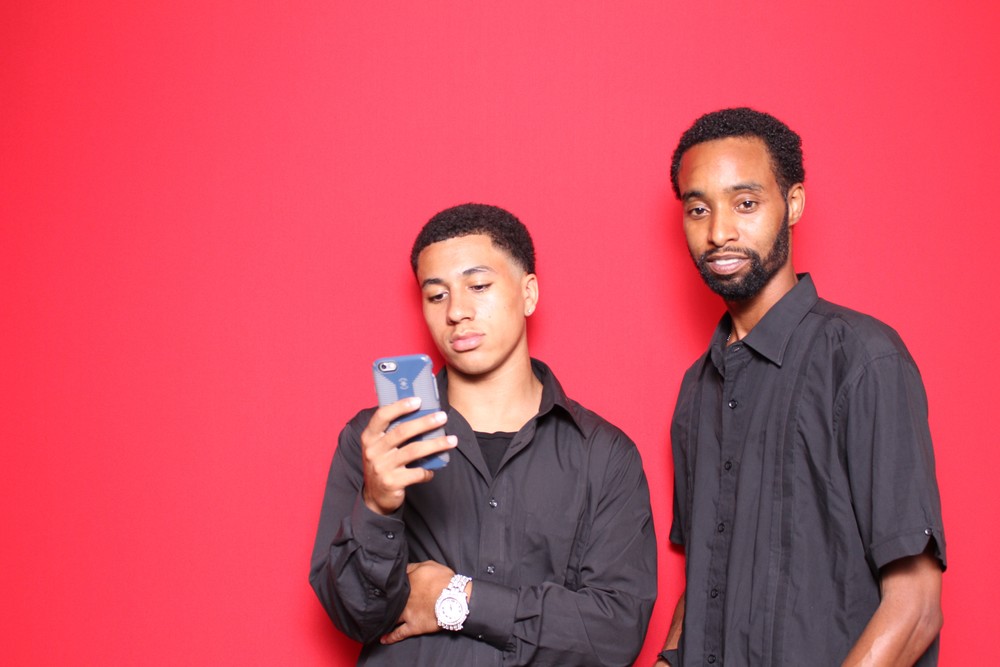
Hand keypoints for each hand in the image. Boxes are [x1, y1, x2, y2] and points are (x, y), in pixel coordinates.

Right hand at [361, 397, 457, 514]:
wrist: (375, 497)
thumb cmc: (383, 464)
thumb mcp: (381, 447)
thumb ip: (393, 432)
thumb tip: (422, 414)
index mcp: (369, 437)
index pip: (382, 416)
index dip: (399, 406)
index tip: (418, 400)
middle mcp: (373, 451)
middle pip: (402, 431)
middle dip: (425, 423)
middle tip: (442, 417)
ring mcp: (382, 467)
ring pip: (413, 451)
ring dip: (435, 444)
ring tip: (452, 440)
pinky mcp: (392, 482)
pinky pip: (416, 473)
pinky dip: (428, 470)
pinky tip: (434, 469)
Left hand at [380, 560, 459, 644]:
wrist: (454, 599)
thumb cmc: (444, 581)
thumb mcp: (429, 565)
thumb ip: (413, 566)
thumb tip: (403, 567)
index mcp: (407, 583)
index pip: (395, 583)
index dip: (389, 583)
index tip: (382, 584)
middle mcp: (403, 599)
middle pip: (389, 600)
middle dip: (382, 601)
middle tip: (375, 602)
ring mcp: (407, 613)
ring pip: (391, 616)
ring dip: (384, 619)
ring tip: (375, 621)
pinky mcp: (413, 626)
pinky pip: (399, 633)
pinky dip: (391, 637)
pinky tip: (383, 639)